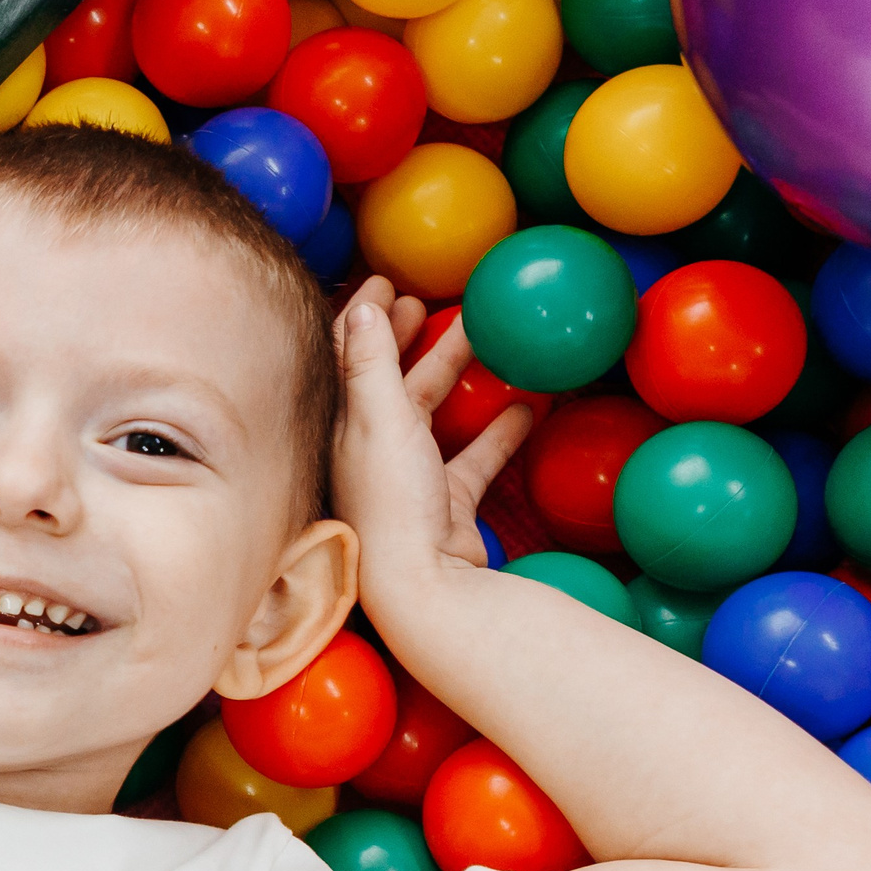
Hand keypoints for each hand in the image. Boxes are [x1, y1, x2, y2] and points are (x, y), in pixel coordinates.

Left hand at [327, 276, 532, 599]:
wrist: (423, 591)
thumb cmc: (390, 502)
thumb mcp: (379, 419)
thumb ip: (372, 363)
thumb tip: (359, 307)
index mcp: (341, 426)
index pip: (343, 357)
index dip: (360, 316)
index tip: (385, 280)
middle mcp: (368, 450)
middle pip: (386, 379)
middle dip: (406, 336)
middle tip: (429, 299)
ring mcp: (408, 478)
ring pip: (432, 412)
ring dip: (456, 374)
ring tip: (484, 333)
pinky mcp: (446, 504)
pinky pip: (474, 456)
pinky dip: (499, 431)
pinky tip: (529, 404)